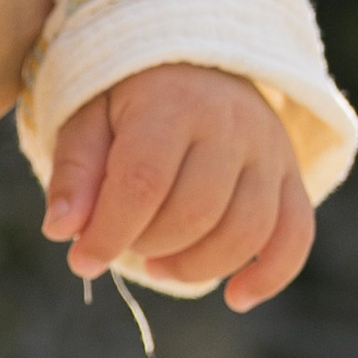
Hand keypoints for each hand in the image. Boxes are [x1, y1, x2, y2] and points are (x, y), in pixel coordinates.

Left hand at [43, 67, 313, 309]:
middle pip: (196, 212)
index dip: (110, 232)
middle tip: (125, 244)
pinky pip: (296, 235)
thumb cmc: (131, 96)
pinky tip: (235, 297)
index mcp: (172, 104)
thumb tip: (62, 231)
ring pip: (246, 231)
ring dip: (196, 267)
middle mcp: (230, 124)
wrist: (199, 59)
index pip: (144, 182)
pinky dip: (270, 275)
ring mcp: (269, 150)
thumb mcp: (88, 115)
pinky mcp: (291, 175)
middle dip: (150, 246)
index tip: (82, 261)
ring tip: (159, 264)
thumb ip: (75, 170)